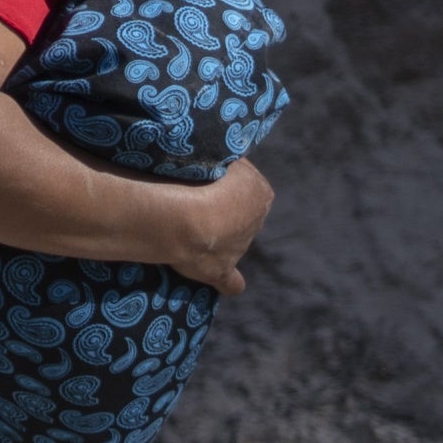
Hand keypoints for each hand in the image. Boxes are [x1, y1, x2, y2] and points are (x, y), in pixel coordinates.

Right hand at [168, 158, 274, 294]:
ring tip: (183, 230)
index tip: (203, 183)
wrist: (184, 215)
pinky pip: (230, 281)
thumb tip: (217, 166)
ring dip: (215, 239)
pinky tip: (224, 283)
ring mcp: (239, 248)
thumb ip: (223, 165)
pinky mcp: (221, 270)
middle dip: (221, 213)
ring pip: (232, 243)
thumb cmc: (198, 179)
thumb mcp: (217, 158)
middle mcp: (256, 221)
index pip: (244, 186)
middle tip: (190, 205)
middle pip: (240, 216)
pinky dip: (228, 282)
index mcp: (260, 193)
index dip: (224, 186)